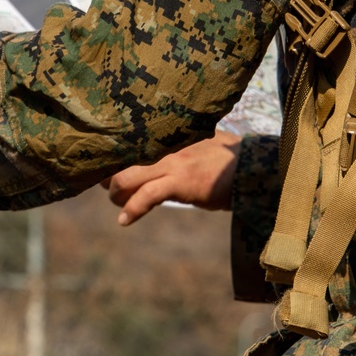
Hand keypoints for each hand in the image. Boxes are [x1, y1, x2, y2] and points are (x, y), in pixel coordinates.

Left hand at [105, 130, 240, 225]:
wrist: (250, 165)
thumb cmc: (226, 156)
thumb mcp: (198, 142)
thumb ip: (178, 144)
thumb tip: (162, 152)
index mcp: (166, 134)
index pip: (128, 140)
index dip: (112, 154)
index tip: (105, 165)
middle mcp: (164, 145)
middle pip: (119, 159)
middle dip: (107, 175)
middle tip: (109, 187)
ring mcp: (172, 163)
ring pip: (125, 177)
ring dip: (116, 194)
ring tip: (119, 203)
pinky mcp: (181, 181)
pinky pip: (147, 196)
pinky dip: (132, 209)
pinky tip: (124, 220)